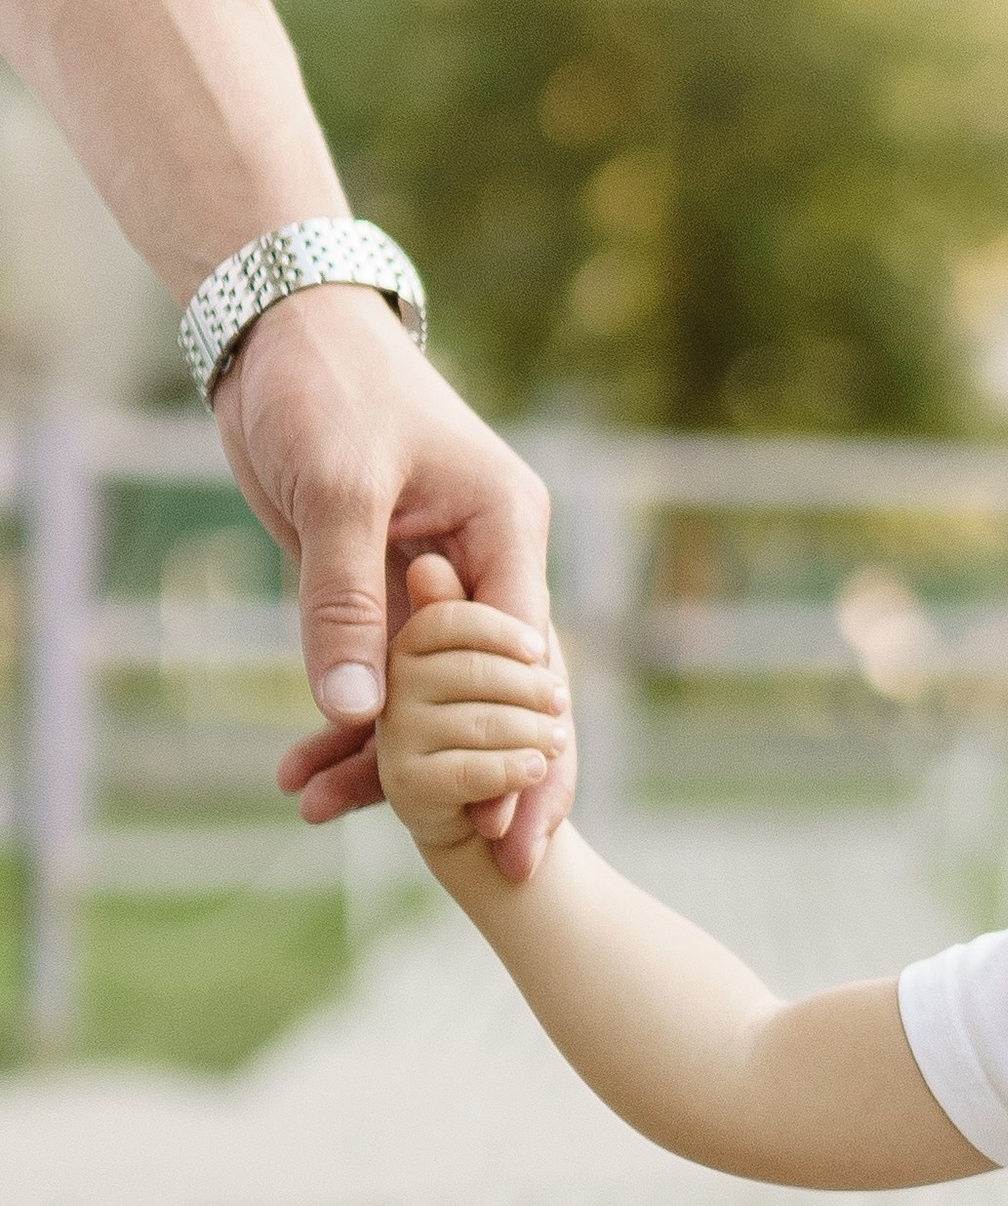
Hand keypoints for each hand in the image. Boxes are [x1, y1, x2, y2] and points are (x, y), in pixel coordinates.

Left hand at [216, 283, 573, 876]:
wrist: (277, 336)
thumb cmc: (329, 388)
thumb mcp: (338, 490)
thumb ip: (346, 601)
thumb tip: (358, 711)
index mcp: (508, 533)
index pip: (532, 664)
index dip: (528, 753)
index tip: (515, 828)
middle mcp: (484, 567)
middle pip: (501, 700)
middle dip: (487, 783)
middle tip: (495, 869)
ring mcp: (433, 586)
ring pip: (431, 698)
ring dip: (387, 759)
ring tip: (322, 814)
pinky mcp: (380, 594)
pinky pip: (377, 676)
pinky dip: (345, 723)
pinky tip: (308, 773)